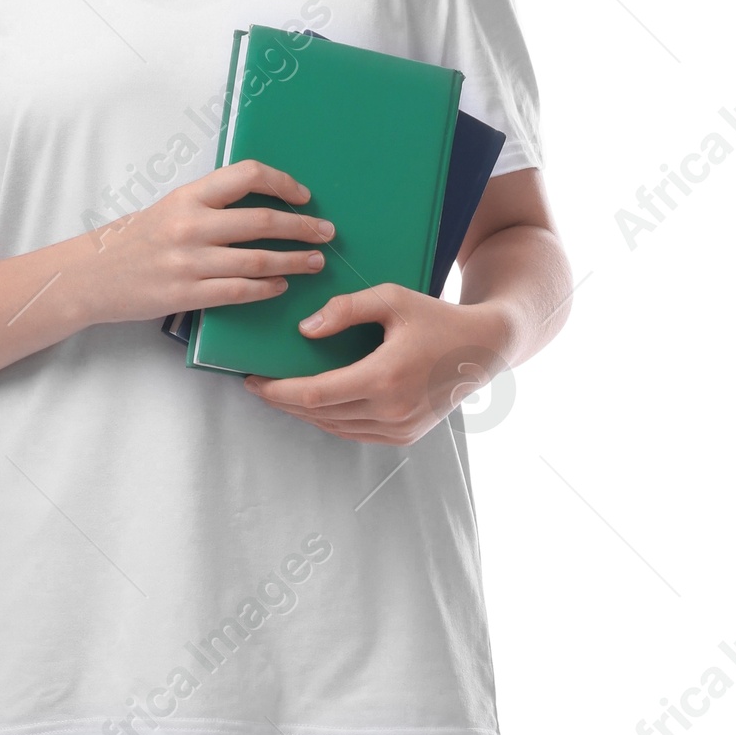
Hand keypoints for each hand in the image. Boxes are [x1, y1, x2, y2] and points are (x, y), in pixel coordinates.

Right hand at [83, 160, 333, 326]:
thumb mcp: (169, 208)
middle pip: (264, 222)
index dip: (283, 183)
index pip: (247, 176)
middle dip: (304, 227)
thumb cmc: (134, 240)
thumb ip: (209, 204)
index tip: (304, 196)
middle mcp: (191, 225)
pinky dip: (267, 289)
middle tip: (327, 233)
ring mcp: (189, 262)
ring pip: (259, 261)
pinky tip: (282, 286)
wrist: (91, 276)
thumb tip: (259, 203)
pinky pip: (240, 292)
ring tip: (315, 262)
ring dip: (295, 261)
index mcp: (188, 196)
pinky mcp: (186, 294)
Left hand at [244, 286, 511, 442]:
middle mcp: (392, 410)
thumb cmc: (437, 317)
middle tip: (259, 384)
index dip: (278, 391)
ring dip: (304, 412)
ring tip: (281, 392)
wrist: (483, 349)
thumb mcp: (392, 298)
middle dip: (284, 400)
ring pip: (334, 427)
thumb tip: (305, 331)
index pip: (314, 395)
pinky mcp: (404, 436)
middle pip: (319, 414)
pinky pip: (353, 432)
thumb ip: (345, 310)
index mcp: (385, 377)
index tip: (252, 381)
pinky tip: (314, 403)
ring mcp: (399, 429)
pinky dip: (330, 419)